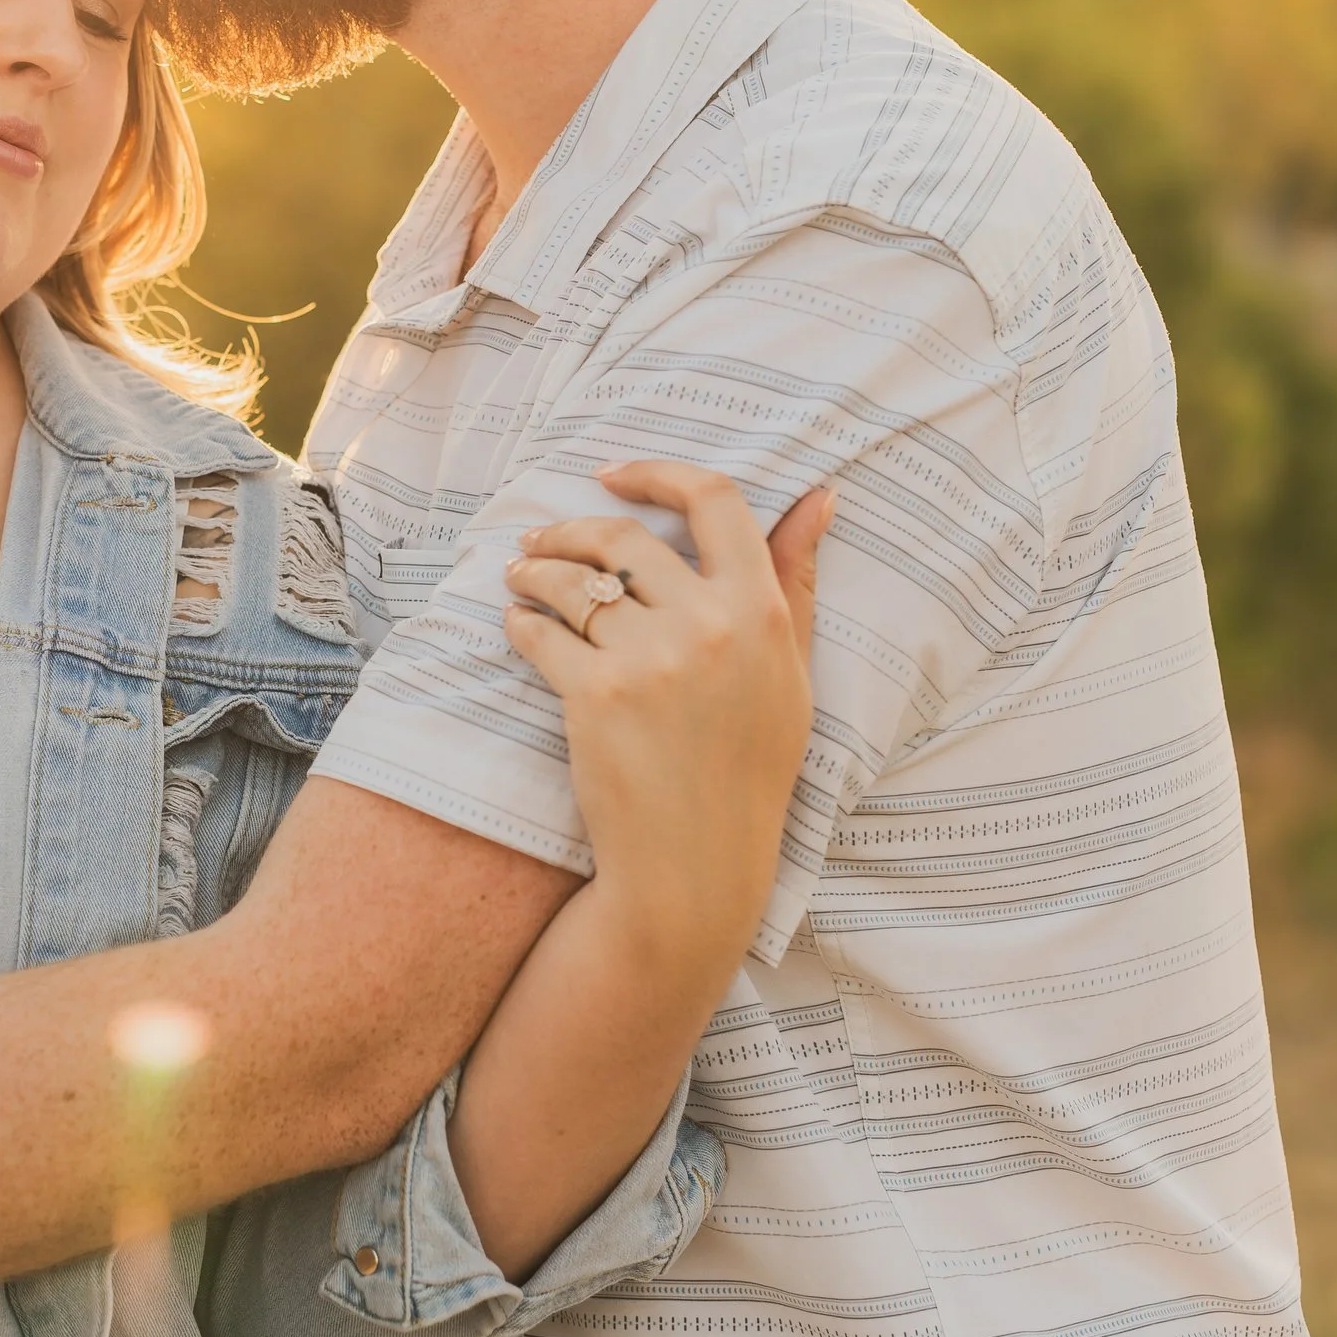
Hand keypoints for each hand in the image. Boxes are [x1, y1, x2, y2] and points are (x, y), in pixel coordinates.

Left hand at [502, 461, 831, 977]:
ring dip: (532, 570)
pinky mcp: (595, 696)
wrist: (697, 863)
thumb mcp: (791, 672)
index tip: (614, 474)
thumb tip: (820, 497)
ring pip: (571, 579)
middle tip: (539, 539)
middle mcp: (709, 626)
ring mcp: (650, 660)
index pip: (715, 499)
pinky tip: (516, 627)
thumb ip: (795, 581)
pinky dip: (519, 624)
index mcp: (761, 611)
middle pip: (623, 535)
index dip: (657, 472)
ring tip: (517, 576)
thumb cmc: (747, 766)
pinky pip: (539, 633)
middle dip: (568, 528)